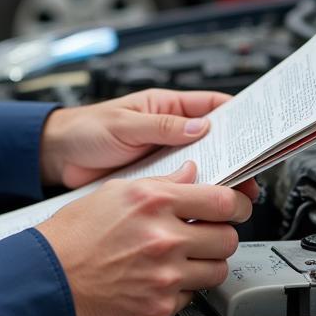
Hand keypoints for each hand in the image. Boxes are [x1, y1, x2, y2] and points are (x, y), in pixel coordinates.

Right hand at [36, 161, 252, 315]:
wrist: (49, 276)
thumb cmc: (74, 234)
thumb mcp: (115, 191)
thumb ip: (161, 182)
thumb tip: (190, 175)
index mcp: (153, 201)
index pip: (223, 200)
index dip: (236, 204)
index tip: (235, 206)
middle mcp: (163, 237)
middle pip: (228, 237)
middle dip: (220, 234)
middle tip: (206, 233)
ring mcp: (165, 274)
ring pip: (217, 270)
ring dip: (206, 263)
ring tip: (182, 257)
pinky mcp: (161, 306)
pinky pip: (193, 296)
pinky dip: (182, 288)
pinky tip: (160, 277)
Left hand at [40, 88, 242, 189]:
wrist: (57, 157)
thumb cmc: (84, 130)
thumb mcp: (123, 123)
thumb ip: (159, 126)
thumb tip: (198, 127)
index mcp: (164, 107)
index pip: (212, 107)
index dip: (238, 117)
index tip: (258, 131)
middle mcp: (168, 131)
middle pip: (214, 142)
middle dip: (235, 156)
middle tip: (250, 175)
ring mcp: (163, 156)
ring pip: (202, 167)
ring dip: (217, 180)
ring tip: (232, 196)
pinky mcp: (154, 180)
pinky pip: (181, 186)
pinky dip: (194, 196)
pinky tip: (203, 208)